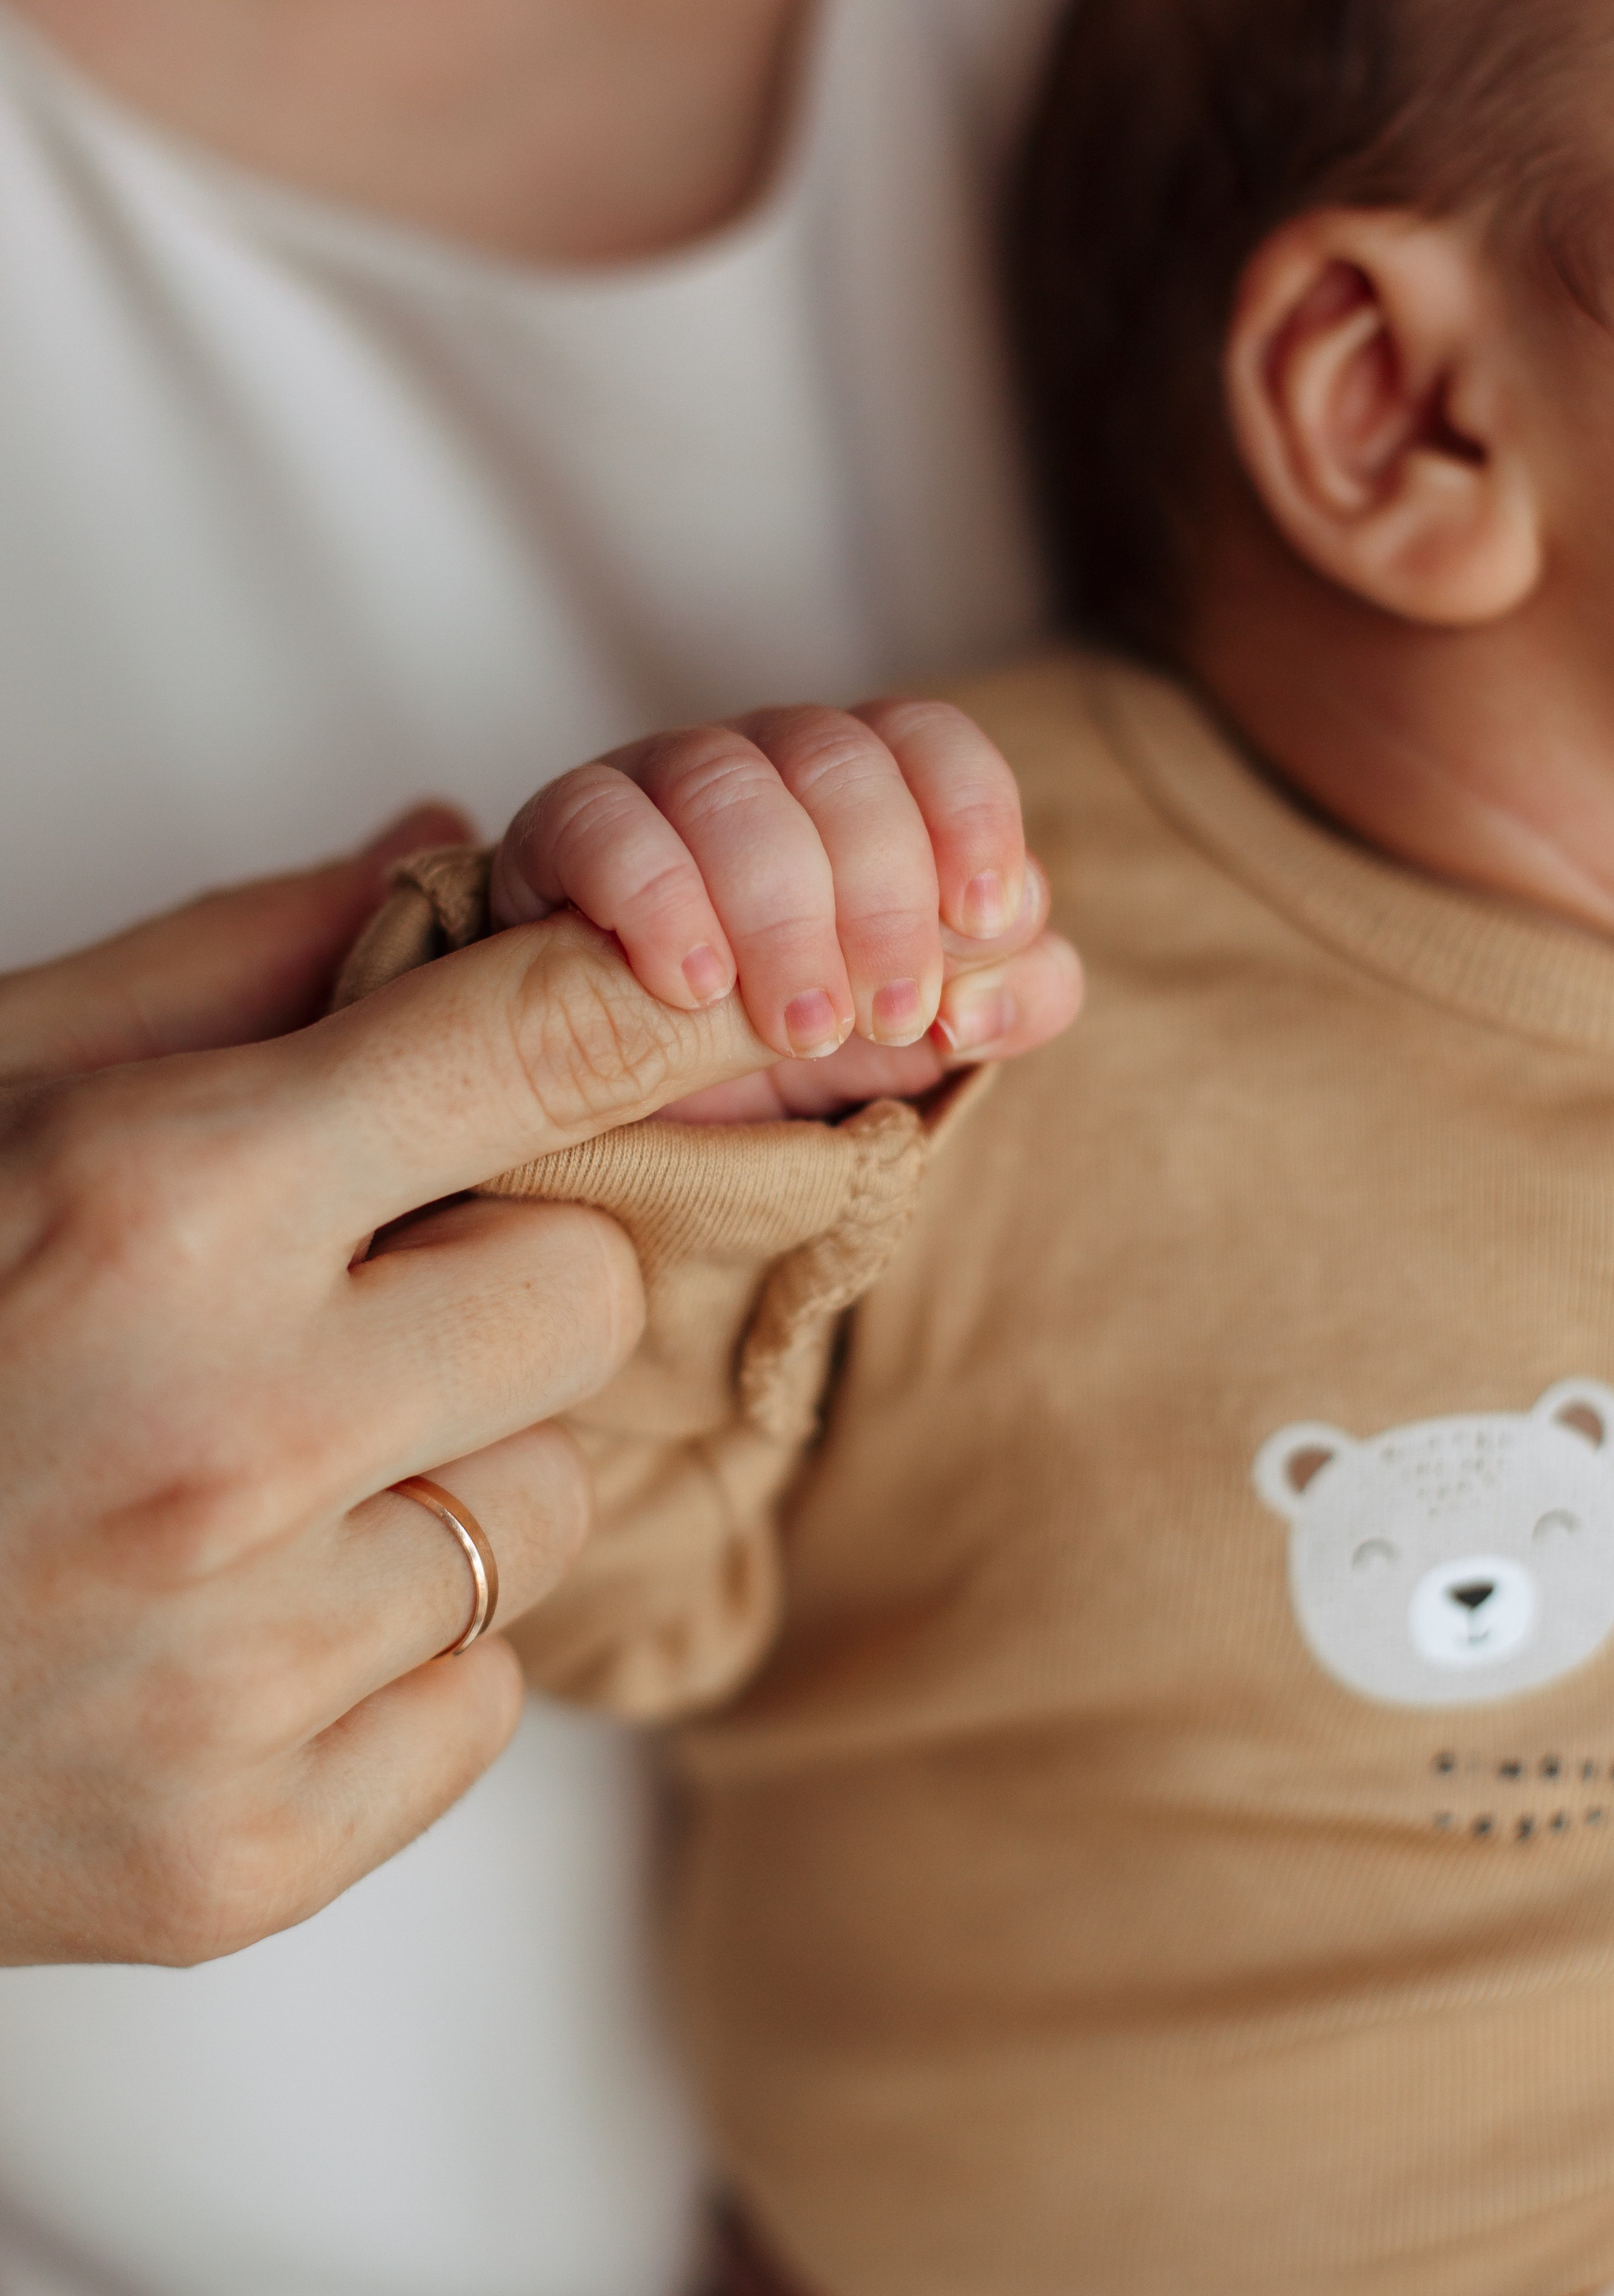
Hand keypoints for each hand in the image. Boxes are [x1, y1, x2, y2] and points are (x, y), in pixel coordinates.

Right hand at [0, 835, 789, 1966]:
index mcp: (153, 1205)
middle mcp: (221, 1436)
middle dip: (505, 1273)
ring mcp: (239, 1671)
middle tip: (362, 1298)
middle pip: (593, 1287)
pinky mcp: (245, 1859)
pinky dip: (399, 1659)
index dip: (646, 1006)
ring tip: (261, 1479)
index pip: (543, 1047)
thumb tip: (442, 851)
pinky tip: (238, 1628)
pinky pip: (488, 1700)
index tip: (694, 1004)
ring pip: (556, 1503)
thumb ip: (224, 964)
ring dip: (447, 1473)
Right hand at [489, 700, 1082, 1119]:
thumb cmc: (780, 1046)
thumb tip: (993, 991)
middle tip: (884, 1018)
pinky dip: (657, 900)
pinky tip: (691, 986)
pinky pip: (603, 823)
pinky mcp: (561, 834)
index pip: (927, 740)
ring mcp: (655, 790)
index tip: (985, 917)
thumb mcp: (906, 1041)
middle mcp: (763, 768)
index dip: (970, 813)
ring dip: (781, 912)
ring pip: (726, 785)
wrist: (624, 1098)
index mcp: (859, 793)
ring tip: (800, 1029)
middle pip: (839, 762)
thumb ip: (999, 1001)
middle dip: (880, 898)